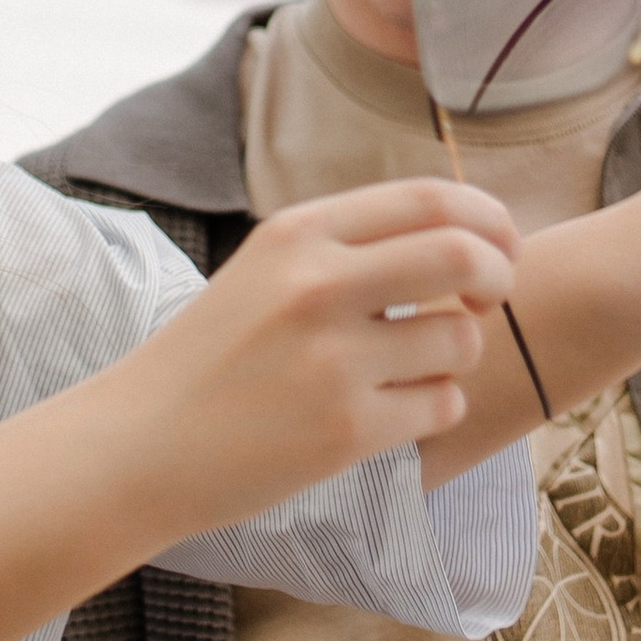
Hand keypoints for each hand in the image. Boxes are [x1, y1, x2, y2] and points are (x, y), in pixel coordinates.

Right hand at [128, 177, 519, 537]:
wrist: (140, 443)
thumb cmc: (213, 356)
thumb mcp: (267, 270)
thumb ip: (349, 245)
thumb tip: (463, 233)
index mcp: (298, 233)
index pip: (429, 198)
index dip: (488, 218)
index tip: (499, 244)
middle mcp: (318, 285)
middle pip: (464, 255)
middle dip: (498, 277)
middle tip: (487, 301)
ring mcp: (333, 359)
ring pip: (461, 340)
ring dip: (457, 355)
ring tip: (410, 368)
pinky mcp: (346, 429)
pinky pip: (442, 404)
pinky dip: (433, 407)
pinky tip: (388, 412)